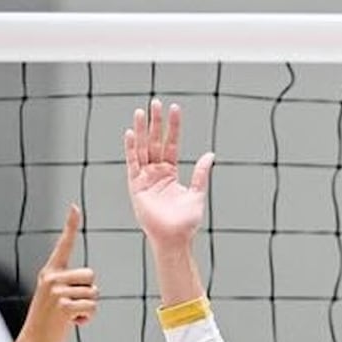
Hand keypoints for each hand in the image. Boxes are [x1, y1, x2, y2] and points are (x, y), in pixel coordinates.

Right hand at [20, 206, 99, 341]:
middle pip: (90, 275)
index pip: (64, 245)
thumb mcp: (53, 297)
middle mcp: (53, 278)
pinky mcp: (66, 306)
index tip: (75, 207)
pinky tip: (73, 323)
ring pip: (93, 293)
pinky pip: (91, 307)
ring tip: (70, 316)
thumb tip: (91, 288)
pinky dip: (87, 319)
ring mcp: (58, 292)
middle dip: (88, 292)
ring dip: (88, 308)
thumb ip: (68, 286)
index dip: (70, 225)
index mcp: (50, 272)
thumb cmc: (47, 322)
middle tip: (72, 306)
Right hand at [125, 99, 212, 245]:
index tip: (174, 108)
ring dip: (141, 130)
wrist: (174, 239)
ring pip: (142, 149)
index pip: (171, 144)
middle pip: (155, 142)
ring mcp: (145, 178)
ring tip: (141, 111)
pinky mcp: (136, 186)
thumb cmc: (186, 222)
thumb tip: (210, 155)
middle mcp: (156, 172)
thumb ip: (201, 173)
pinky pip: (132, 164)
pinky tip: (130, 134)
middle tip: (155, 103)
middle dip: (155, 123)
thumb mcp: (197, 194)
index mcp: (170, 173)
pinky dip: (131, 149)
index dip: (173, 127)